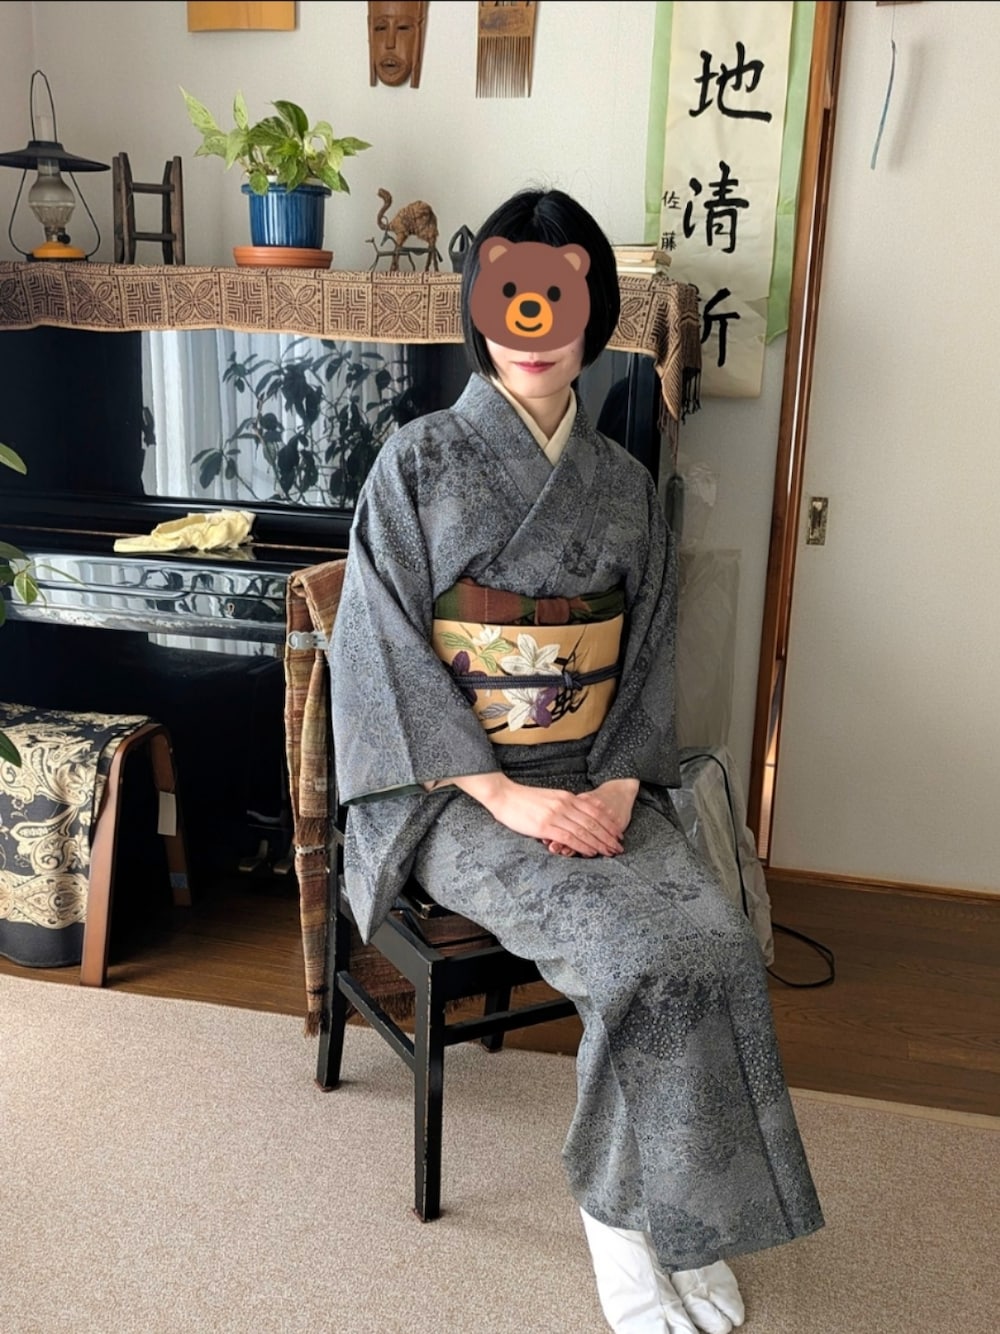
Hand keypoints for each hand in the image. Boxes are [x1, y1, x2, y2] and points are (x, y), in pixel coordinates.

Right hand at [450, 772, 624, 857]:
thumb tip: (578, 816)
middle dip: (608, 835)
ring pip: (584, 831)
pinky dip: (582, 846)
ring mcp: (555, 815)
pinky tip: (590, 852)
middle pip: (593, 822)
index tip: (617, 832)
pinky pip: (569, 837)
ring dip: (599, 843)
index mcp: (566, 797)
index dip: (608, 823)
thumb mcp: (550, 797)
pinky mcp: (545, 826)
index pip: (594, 811)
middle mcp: (564, 805)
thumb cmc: (524, 799)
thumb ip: (565, 805)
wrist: (504, 795)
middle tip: (618, 846)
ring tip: (609, 852)